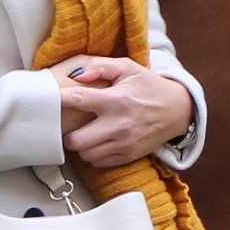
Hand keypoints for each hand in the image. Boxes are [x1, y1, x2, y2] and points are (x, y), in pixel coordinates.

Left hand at [46, 54, 194, 170]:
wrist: (177, 110)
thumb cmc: (148, 86)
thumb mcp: (128, 68)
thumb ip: (101, 67)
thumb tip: (77, 75)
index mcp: (116, 100)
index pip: (77, 100)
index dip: (59, 99)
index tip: (52, 98)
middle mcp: (118, 125)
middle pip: (76, 140)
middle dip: (68, 133)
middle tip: (71, 125)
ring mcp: (123, 144)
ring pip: (85, 155)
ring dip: (80, 145)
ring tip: (85, 133)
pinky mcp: (128, 156)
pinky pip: (98, 162)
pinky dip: (93, 154)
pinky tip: (98, 142)